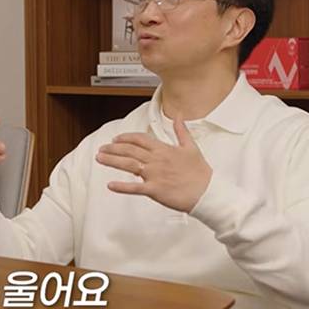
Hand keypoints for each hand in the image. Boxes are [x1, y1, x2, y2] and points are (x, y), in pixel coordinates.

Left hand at [95, 116, 212, 212]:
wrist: (208, 193)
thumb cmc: (200, 173)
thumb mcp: (191, 147)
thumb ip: (181, 131)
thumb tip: (178, 115)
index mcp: (164, 149)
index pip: (140, 139)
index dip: (125, 138)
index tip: (116, 139)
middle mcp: (156, 160)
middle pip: (129, 150)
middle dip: (113, 148)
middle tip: (102, 149)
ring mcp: (154, 175)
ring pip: (128, 165)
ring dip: (112, 161)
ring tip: (100, 158)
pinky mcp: (155, 190)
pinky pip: (135, 188)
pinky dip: (122, 186)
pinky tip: (110, 185)